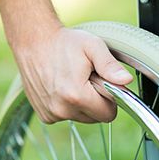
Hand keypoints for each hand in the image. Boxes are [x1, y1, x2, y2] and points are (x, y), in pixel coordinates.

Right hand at [11, 27, 132, 123]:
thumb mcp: (92, 46)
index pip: (108, 114)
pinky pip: (67, 116)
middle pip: (96, 118)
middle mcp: (62, 110)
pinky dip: (68, 105)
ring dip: (82, 103)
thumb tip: (126, 81)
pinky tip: (61, 86)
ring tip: (73, 80)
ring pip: (82, 117)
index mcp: (77, 96)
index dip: (110, 98)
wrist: (33, 41)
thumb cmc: (64, 43)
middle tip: (86, 79)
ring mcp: (52, 114)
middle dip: (96, 101)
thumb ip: (110, 66)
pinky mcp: (44, 115)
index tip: (101, 81)